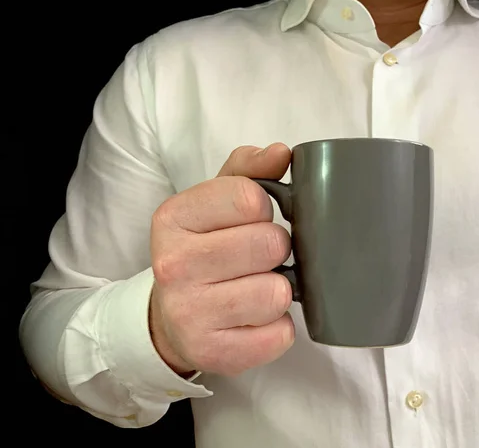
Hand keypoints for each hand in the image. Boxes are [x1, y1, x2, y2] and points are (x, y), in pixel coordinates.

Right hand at [149, 143, 293, 375]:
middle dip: (276, 251)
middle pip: (270, 244)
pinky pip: (280, 335)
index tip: (252, 220)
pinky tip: (254, 321)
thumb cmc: (203, 252)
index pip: (250, 198)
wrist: (171, 318)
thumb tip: (280, 152)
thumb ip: (248, 170)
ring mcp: (189, 314)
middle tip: (259, 259)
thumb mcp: (214, 203)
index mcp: (172, 218)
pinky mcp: (212, 353)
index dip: (264, 209)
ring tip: (255, 289)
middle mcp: (172, 265)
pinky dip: (277, 327)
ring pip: (278, 293)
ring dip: (278, 291)